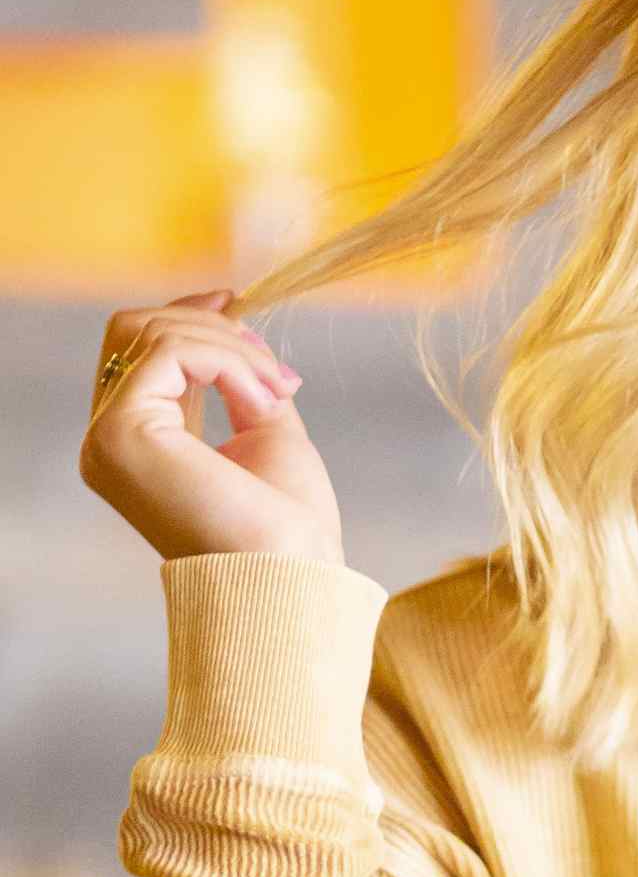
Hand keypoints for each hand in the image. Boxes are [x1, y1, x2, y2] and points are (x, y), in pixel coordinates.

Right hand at [79, 289, 344, 565]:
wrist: (291, 574)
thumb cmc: (286, 520)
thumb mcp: (267, 430)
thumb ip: (244, 382)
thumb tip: (238, 327)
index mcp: (138, 440)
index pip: (137, 349)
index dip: (187, 314)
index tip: (236, 302)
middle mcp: (109, 438)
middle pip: (133, 328)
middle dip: (213, 325)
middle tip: (272, 366)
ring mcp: (108, 436)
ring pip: (153, 331)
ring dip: (232, 345)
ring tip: (277, 390)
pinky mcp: (121, 433)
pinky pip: (171, 352)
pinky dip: (228, 361)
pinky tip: (261, 398)